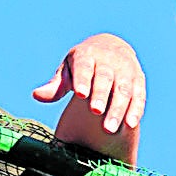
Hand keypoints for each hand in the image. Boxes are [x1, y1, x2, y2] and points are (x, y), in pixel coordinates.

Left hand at [33, 33, 144, 156]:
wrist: (111, 46)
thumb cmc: (82, 65)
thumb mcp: (67, 70)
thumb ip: (56, 85)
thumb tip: (36, 96)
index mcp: (87, 55)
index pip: (84, 66)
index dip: (82, 79)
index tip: (80, 94)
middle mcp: (108, 60)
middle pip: (104, 78)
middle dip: (101, 95)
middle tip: (95, 112)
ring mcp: (125, 69)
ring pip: (123, 89)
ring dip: (118, 108)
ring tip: (110, 129)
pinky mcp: (138, 79)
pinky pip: (138, 95)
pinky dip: (135, 109)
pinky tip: (130, 124)